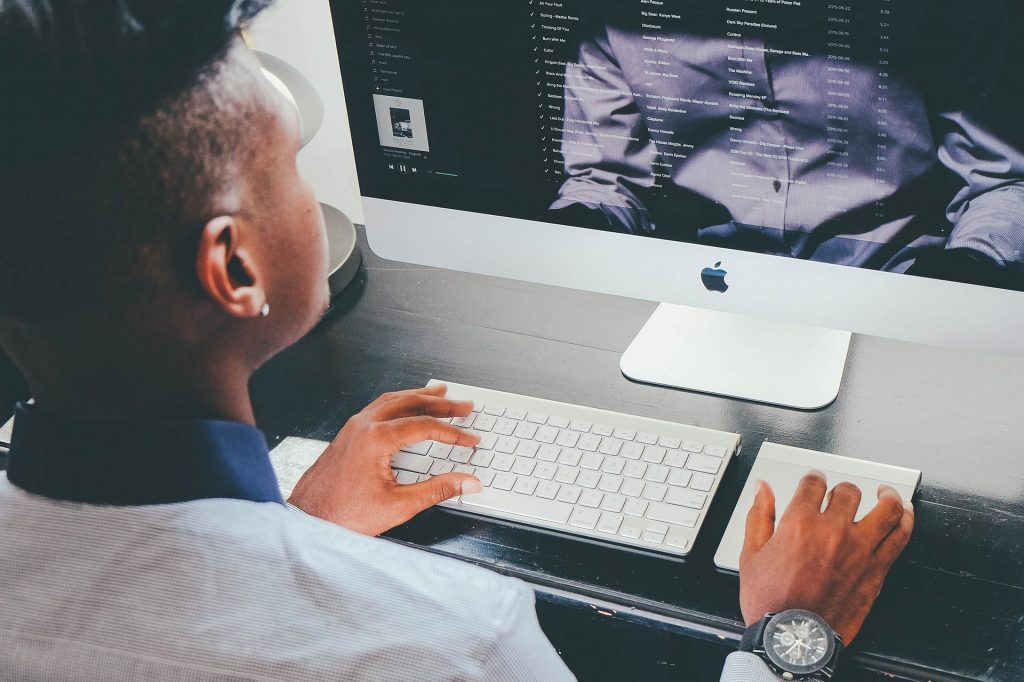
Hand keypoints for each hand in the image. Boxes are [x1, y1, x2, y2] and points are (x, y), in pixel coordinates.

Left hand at [287, 384, 481, 535]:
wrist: (307, 520)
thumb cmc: (343, 515)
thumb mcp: (399, 506)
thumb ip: (438, 490)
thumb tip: (468, 483)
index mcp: (376, 439)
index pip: (424, 426)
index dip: (452, 432)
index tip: (470, 439)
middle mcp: (363, 425)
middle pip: (410, 404)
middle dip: (442, 404)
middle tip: (464, 405)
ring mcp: (353, 426)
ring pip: (393, 400)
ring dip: (419, 397)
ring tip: (440, 393)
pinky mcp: (348, 433)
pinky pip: (378, 407)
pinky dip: (399, 402)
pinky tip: (406, 406)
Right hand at [739, 472, 914, 644]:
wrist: (795, 639)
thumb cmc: (772, 603)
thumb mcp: (751, 555)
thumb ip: (759, 516)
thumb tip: (762, 490)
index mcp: (799, 523)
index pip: (813, 484)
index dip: (814, 478)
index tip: (815, 481)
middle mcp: (833, 531)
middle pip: (848, 492)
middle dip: (843, 489)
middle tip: (842, 495)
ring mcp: (860, 550)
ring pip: (885, 509)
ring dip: (887, 496)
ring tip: (886, 493)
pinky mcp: (877, 570)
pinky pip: (900, 537)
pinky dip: (905, 521)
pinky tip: (903, 516)